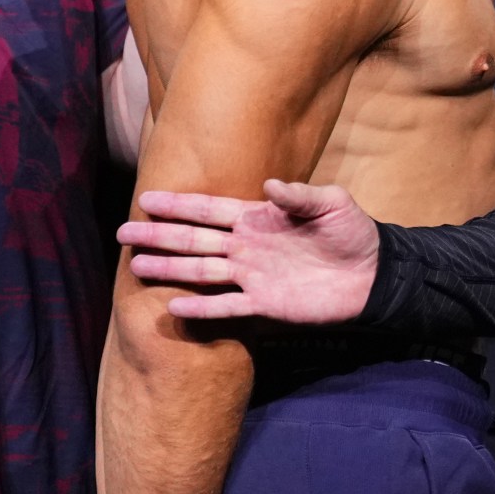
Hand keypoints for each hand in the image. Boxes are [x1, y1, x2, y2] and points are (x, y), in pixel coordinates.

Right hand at [119, 179, 378, 321]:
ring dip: (170, 268)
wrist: (372, 275)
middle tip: (122, 232)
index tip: (146, 198)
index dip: (179, 205)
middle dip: (159, 236)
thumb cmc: (353, 233)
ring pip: (202, 271)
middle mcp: (248, 247)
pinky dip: (201, 308)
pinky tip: (173, 306)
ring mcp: (252, 276)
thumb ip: (300, 195)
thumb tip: (270, 184)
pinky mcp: (265, 303)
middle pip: (195, 239)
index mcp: (259, 218)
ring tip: (136, 265)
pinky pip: (226, 307)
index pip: (210, 210)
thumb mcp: (332, 203)